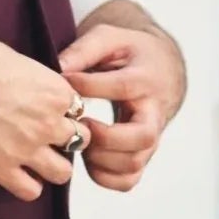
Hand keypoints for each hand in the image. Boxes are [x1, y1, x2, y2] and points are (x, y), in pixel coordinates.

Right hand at [0, 36, 90, 201]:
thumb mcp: (13, 56)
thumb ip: (33, 76)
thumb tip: (33, 82)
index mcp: (54, 92)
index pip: (79, 108)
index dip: (66, 110)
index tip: (54, 112)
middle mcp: (47, 123)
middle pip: (79, 140)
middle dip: (67, 138)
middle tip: (50, 136)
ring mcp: (27, 149)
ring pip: (63, 172)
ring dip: (54, 166)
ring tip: (39, 161)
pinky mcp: (2, 169)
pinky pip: (31, 191)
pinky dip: (28, 186)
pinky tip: (19, 175)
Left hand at [57, 19, 182, 192]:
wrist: (161, 69)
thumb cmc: (129, 52)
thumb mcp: (110, 38)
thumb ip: (84, 50)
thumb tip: (58, 69)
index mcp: (146, 79)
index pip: (122, 87)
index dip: (90, 86)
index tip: (63, 83)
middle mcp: (153, 112)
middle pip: (142, 136)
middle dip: (105, 137)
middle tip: (79, 125)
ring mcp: (150, 138)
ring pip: (134, 163)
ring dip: (100, 160)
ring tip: (77, 141)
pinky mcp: (142, 155)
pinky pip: (128, 179)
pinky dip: (104, 178)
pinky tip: (85, 159)